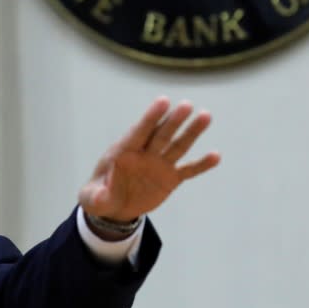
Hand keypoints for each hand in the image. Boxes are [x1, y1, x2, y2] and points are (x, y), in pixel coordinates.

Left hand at [78, 97, 219, 221]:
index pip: (139, 131)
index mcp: (124, 152)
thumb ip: (97, 197)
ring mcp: (159, 165)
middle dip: (173, 120)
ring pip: (177, 146)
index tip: (164, 101)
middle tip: (187, 105)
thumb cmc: (99, 196)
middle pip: (161, 134)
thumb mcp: (92, 199)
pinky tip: (216, 156)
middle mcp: (145, 154)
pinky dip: (201, 164)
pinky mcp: (170, 178)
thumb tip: (103, 194)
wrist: (115, 207)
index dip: (151, 117)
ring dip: (192, 132)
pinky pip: (188, 170)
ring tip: (205, 116)